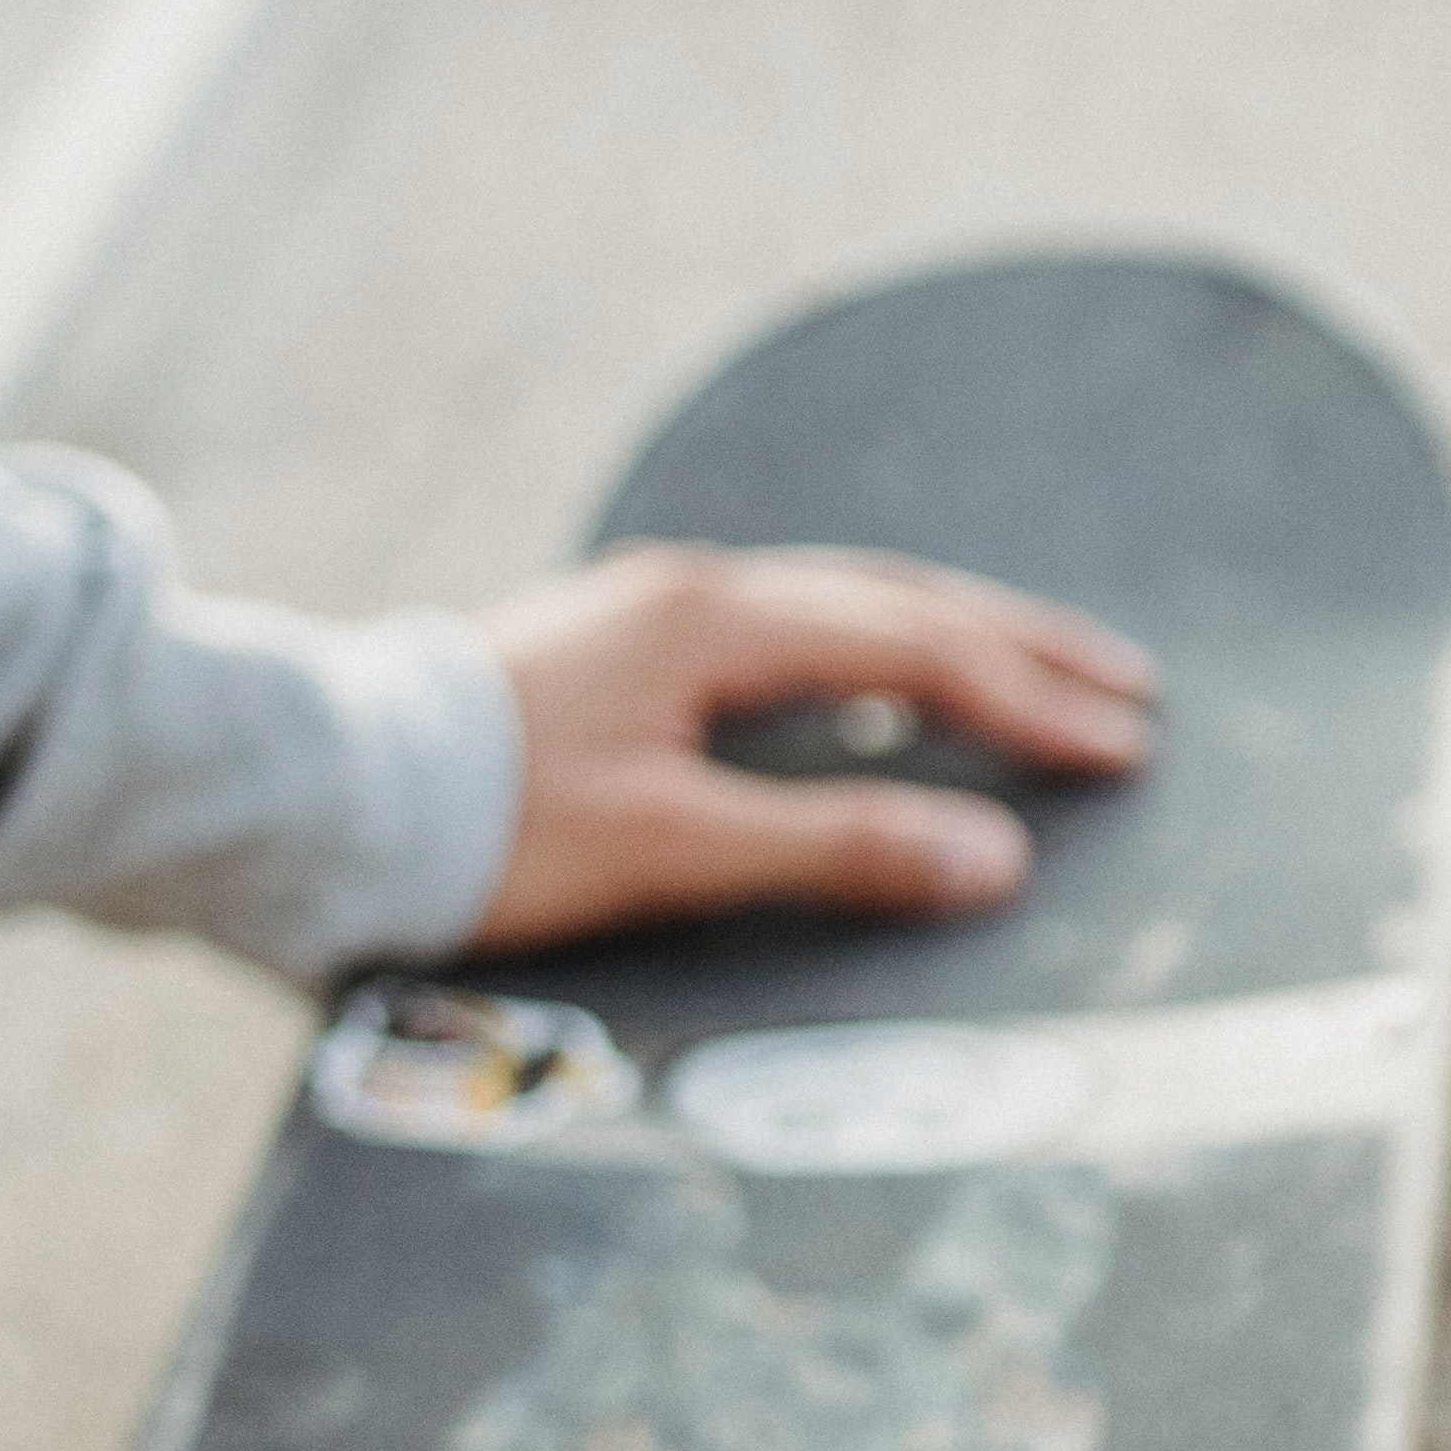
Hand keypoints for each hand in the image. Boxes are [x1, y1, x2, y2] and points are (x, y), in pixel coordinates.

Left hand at [472, 543, 1156, 944]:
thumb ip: (834, 848)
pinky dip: (871, 652)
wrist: (323, 797)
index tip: (1124, 747)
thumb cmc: (484, 831)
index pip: (917, 651)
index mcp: (715, 624)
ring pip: (841, 607)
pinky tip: (882, 685)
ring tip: (1033, 676)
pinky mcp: (618, 649)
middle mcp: (691, 594)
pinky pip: (786, 629)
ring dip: (951, 639)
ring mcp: (651, 613)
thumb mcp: (670, 849)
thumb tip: (991, 856)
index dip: (1030, 702)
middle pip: (895, 603)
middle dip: (1020, 649)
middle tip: (1127, 689)